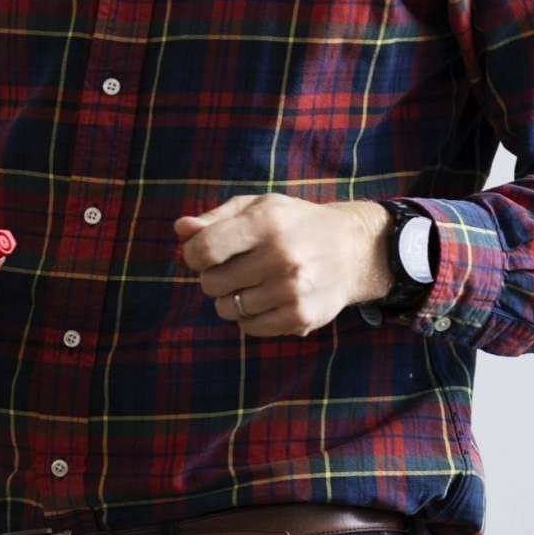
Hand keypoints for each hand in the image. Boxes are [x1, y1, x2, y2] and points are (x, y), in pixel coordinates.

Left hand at [174, 194, 389, 336]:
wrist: (353, 249)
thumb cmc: (295, 224)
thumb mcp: (259, 207)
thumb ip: (215, 218)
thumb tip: (180, 230)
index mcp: (267, 221)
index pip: (205, 248)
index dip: (193, 255)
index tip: (202, 255)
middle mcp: (281, 255)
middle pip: (211, 283)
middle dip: (213, 277)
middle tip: (234, 269)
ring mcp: (293, 289)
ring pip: (227, 308)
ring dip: (231, 298)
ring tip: (253, 284)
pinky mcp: (301, 316)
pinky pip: (249, 327)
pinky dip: (249, 317)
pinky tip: (266, 300)